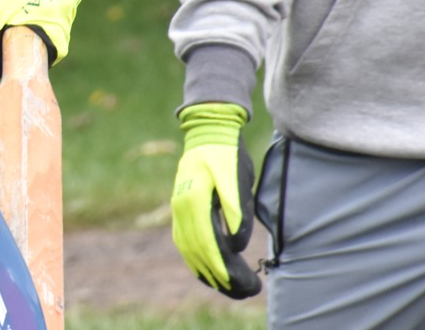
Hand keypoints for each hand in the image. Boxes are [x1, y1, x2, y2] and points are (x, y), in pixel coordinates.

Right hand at [170, 102, 261, 298]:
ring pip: (190, 251)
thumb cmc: (227, 154)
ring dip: (209, 272)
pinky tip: (211, 270)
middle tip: (246, 291)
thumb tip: (235, 245)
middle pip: (198, 254)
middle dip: (221, 277)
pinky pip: (186, 242)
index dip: (227, 270)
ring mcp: (178, 209)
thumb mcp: (237, 180)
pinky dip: (197, 260)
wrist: (208, 132)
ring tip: (230, 288)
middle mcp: (181, 209)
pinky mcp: (181, 209)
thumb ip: (237, 212)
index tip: (245, 285)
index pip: (209, 247)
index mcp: (194, 202)